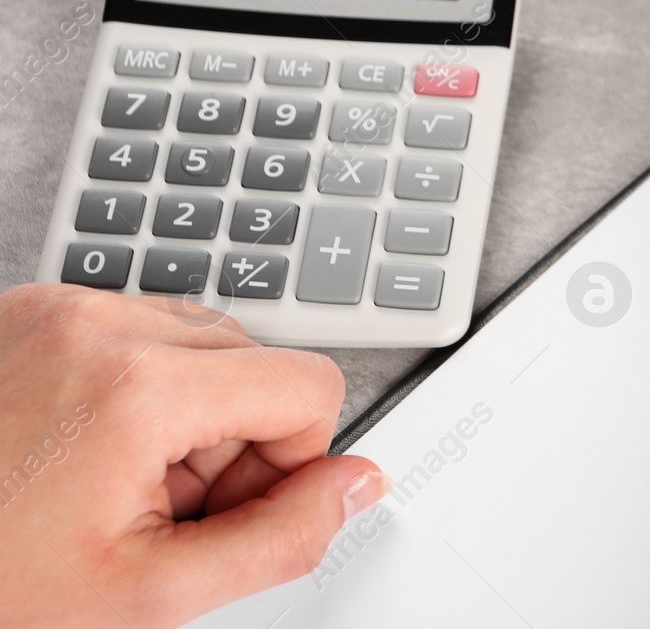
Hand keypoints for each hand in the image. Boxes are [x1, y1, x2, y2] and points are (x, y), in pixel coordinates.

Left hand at [0, 285, 385, 628]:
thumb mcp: (151, 598)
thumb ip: (282, 538)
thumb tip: (358, 485)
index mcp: (138, 384)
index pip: (310, 385)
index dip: (290, 463)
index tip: (224, 511)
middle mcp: (96, 322)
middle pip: (256, 358)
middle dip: (232, 438)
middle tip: (154, 510)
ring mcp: (51, 309)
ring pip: (198, 341)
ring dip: (184, 411)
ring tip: (109, 483)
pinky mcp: (24, 310)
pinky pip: (132, 329)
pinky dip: (130, 388)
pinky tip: (79, 453)